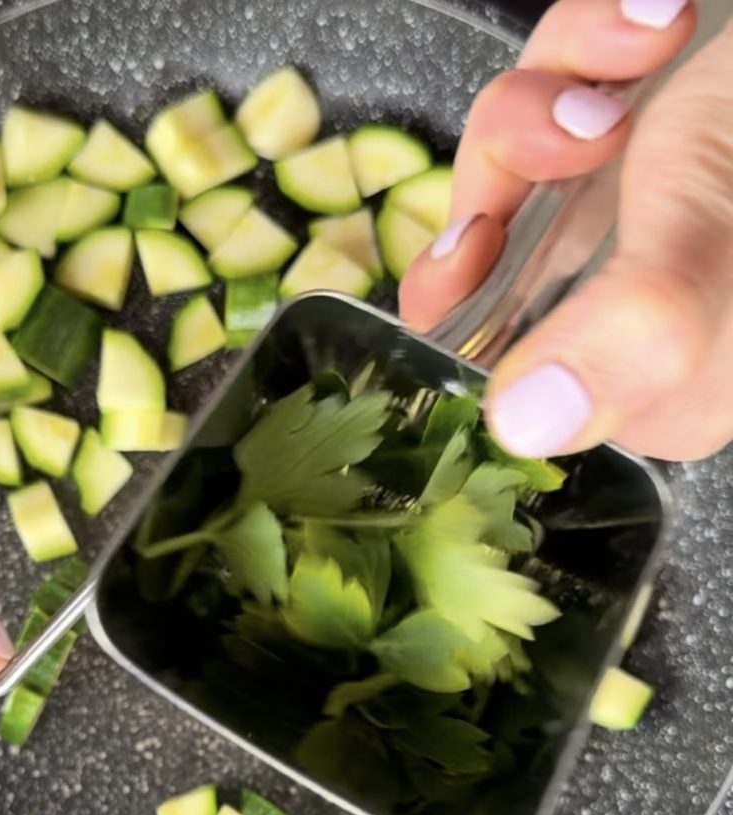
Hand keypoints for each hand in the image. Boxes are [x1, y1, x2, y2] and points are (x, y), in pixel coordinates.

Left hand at [401, 0, 732, 460]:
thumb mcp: (718, 259)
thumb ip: (634, 336)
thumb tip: (523, 424)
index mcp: (646, 368)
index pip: (495, 357)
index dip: (458, 301)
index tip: (473, 245)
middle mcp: (628, 293)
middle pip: (490, 233)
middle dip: (514, 157)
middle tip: (583, 127)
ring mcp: (637, 200)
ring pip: (524, 138)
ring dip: (564, 79)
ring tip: (647, 40)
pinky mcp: (649, 117)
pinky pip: (575, 69)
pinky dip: (601, 31)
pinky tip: (663, 15)